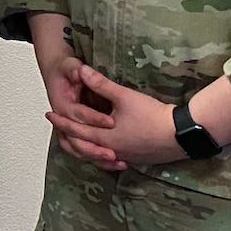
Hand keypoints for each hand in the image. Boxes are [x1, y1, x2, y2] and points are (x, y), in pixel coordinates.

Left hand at [46, 66, 184, 169]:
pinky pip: (111, 160)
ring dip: (84, 148)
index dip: (60, 121)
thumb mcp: (124, 97)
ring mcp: (124, 157)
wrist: (182, 135)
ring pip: (96, 157)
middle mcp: (110, 151)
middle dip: (68, 137)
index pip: (74, 130)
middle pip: (82, 147)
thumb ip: (101, 84)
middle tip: (57, 129)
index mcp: (103, 137)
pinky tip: (104, 152)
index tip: (48, 114)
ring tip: (77, 141)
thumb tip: (81, 70)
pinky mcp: (136, 160)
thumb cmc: (152, 115)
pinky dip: (102, 156)